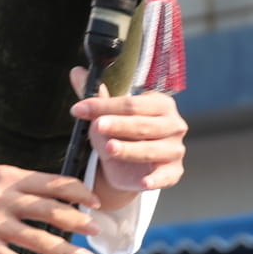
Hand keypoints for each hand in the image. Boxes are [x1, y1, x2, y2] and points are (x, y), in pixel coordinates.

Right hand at [0, 165, 102, 253]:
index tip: (94, 201)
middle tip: (97, 230)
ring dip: (68, 251)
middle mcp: (0, 197)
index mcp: (3, 175)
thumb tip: (51, 199)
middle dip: (79, 222)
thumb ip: (15, 186)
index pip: (50, 182)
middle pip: (51, 209)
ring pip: (40, 239)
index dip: (77, 192)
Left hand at [68, 67, 187, 205]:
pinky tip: (143, 181)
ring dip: (129, 150)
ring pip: (151, 149)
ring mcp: (175, 149)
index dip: (104, 106)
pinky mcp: (174, 171)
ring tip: (109, 148)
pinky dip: (155, 179)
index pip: (131, 104)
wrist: (125, 165)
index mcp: (160, 104)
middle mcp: (173, 124)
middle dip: (118, 125)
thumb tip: (77, 72)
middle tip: (97, 125)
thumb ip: (94, 95)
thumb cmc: (119, 132)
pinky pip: (165, 176)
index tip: (80, 108)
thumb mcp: (105, 114)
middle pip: (142, 124)